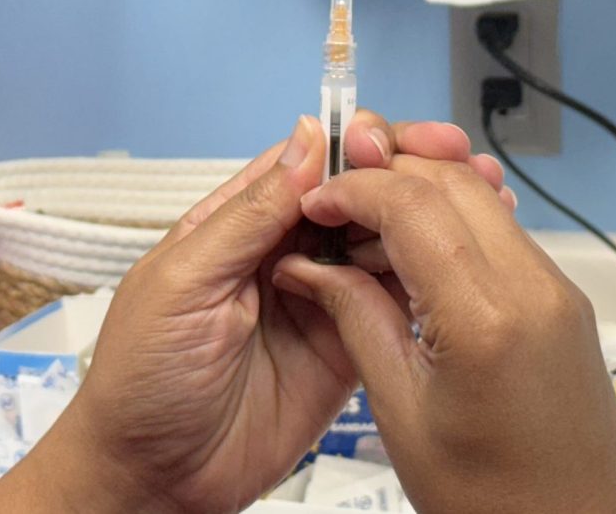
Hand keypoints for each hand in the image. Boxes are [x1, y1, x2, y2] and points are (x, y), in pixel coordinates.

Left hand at [0, 112, 510, 512]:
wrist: (155, 478)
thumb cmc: (142, 376)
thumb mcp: (184, 282)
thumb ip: (250, 215)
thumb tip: (307, 139)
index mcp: (238, 223)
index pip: (307, 164)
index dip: (358, 143)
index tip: (403, 138)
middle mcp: (284, 252)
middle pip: (355, 196)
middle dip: (405, 175)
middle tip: (458, 162)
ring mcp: (319, 298)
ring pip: (381, 244)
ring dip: (423, 222)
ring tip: (473, 202)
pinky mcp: (345, 348)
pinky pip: (389, 305)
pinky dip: (421, 282)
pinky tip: (451, 264)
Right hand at [272, 156, 615, 513]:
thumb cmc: (492, 500)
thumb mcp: (400, 411)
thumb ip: (355, 318)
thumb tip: (308, 265)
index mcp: (486, 318)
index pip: (412, 203)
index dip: (353, 189)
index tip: (314, 202)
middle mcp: (535, 288)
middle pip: (451, 180)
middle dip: (385, 172)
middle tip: (334, 199)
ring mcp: (557, 290)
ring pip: (479, 196)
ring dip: (418, 193)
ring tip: (364, 229)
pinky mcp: (562, 300)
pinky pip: (500, 231)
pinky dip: (450, 222)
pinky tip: (409, 255)